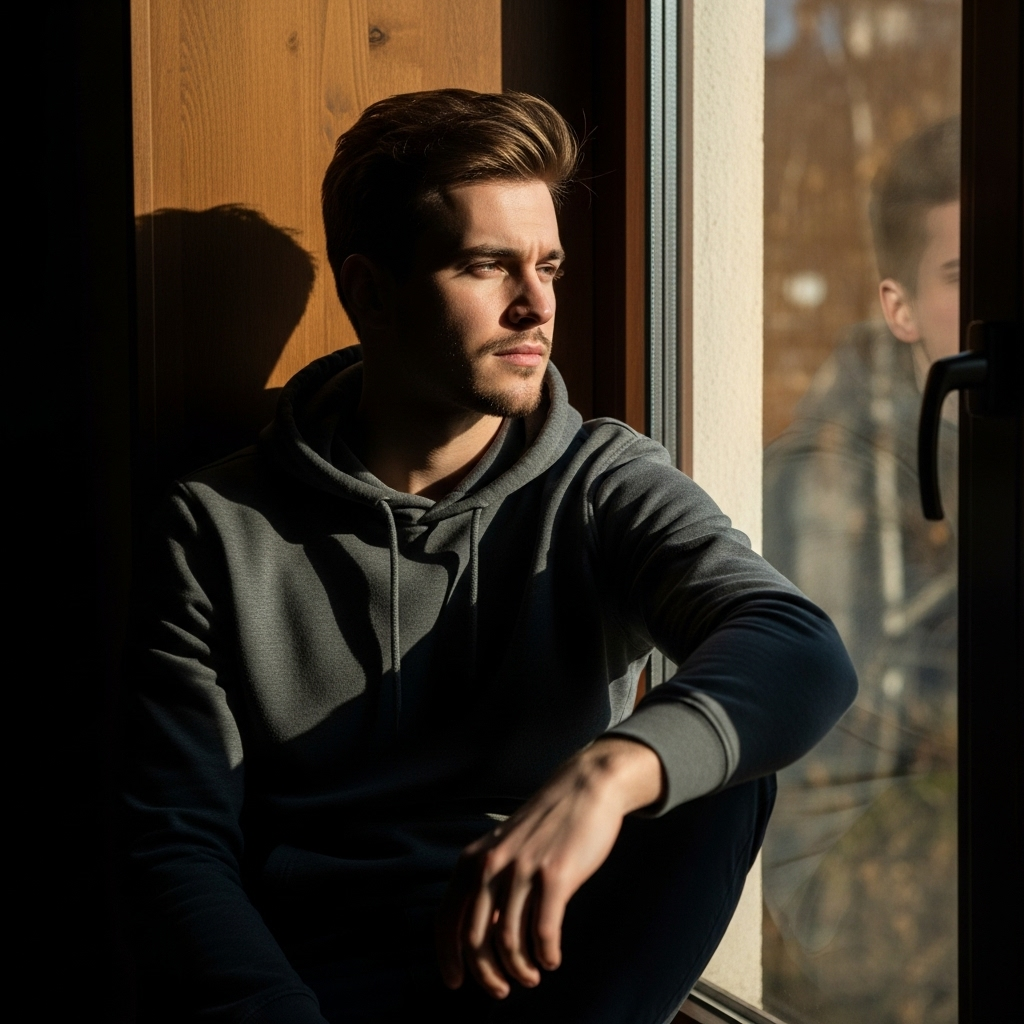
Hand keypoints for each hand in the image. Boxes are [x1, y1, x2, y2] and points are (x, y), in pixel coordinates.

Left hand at [435, 737, 664, 998]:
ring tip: (532, 975)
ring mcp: (522, 870)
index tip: (455, 983)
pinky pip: (543, 932)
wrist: (585, 788)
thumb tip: (483, 934)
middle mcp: (491, 865)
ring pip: (509, 942)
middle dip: (487, 974)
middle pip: (475, 939)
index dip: (447, 958)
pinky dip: (546, 955)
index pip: (446, 919)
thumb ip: (491, 884)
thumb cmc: (547, 824)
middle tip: (503, 990)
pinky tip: (552, 959)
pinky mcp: (555, 875)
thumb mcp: (505, 848)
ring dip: (520, 970)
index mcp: (474, 860)